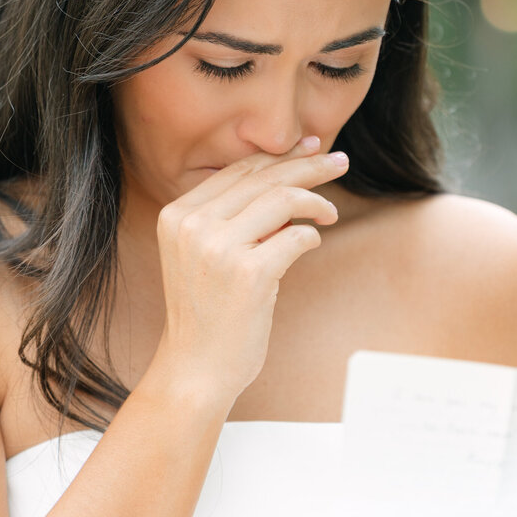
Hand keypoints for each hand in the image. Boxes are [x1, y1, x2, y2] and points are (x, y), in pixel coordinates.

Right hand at [151, 136, 349, 406]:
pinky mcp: (248, 274)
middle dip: (307, 166)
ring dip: (315, 201)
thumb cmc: (207, 313)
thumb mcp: (205, 255)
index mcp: (177, 215)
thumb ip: (234, 218)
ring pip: (282, 199)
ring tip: (331, 212)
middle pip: (263, 178)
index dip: (278, 157)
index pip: (238, 171)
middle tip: (340, 161)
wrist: (195, 368)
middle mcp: (193, 225)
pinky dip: (311, 236)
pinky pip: (296, 236)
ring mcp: (218, 248)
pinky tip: (314, 241)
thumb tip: (287, 179)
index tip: (310, 148)